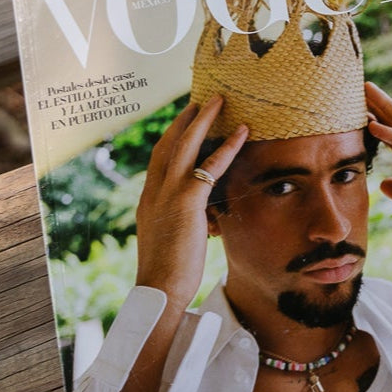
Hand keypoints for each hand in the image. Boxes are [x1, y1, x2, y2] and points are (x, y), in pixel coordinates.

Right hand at [135, 96, 247, 311]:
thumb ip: (183, 220)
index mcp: (149, 200)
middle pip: (169, 143)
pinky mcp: (186, 202)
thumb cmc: (170, 273)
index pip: (160, 158)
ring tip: (220, 100)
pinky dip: (227, 147)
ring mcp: (168, 194)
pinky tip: (242, 132)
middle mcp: (154, 191)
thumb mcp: (174, 238)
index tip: (184, 119)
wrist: (159, 291)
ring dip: (204, 120)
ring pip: (186, 145)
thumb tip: (201, 216)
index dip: (172, 137)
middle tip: (201, 100)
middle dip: (185, 119)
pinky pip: (210, 167)